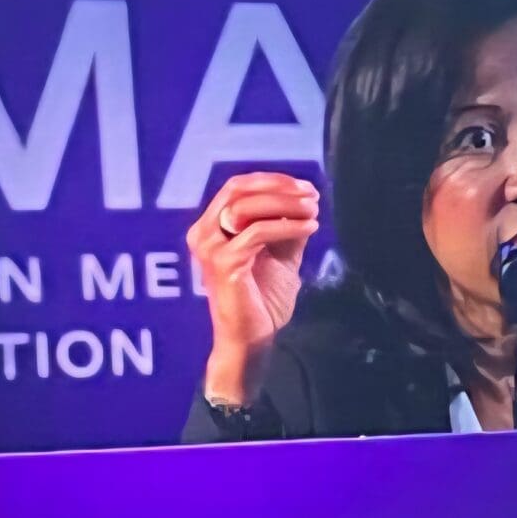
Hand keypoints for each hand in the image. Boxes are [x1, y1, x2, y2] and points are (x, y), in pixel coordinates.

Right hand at [187, 172, 319, 404]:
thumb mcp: (280, 253)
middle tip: (311, 194)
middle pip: (240, 190)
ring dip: (286, 204)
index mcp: (211, 227)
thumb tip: (306, 200)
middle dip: (279, 187)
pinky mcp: (223, 263)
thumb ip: (286, 226)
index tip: (305, 187)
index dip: (273, 181)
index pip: (238, 187)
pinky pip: (258, 233)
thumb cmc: (262, 297)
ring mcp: (209, 248)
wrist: (253, 337)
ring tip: (313, 210)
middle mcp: (203, 233)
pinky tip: (309, 227)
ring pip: (247, 208)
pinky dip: (287, 226)